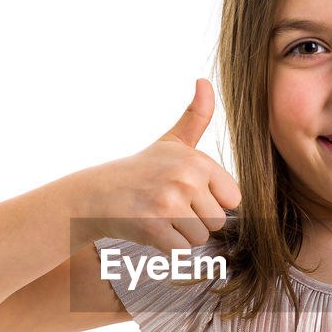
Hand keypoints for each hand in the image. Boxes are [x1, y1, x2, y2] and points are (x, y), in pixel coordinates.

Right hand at [80, 78, 241, 254]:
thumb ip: (196, 115)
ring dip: (181, 234)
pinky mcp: (153, 228)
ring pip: (199, 238)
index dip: (211, 200)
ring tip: (159, 215)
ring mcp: (169, 205)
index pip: (233, 199)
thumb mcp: (172, 141)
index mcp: (197, 160)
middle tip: (168, 204)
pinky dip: (166, 246)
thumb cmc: (142, 170)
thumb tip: (205, 81)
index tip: (187, 191)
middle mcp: (185, 180)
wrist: (98, 194)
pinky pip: (180, 251)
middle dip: (195, 219)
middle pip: (217, 221)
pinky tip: (149, 228)